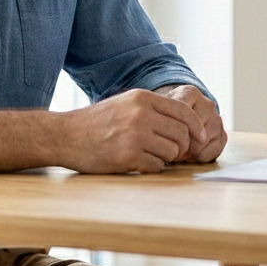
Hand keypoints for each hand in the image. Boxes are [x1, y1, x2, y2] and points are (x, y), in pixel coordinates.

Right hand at [58, 88, 208, 172]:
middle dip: (181, 146)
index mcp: (142, 98)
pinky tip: (138, 162)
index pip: (184, 111)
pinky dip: (152, 167)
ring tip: (149, 155)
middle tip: (172, 152)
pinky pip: (157, 166)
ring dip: (166, 158)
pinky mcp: (128, 156)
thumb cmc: (96, 122)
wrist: (66, 136)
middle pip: (182, 134)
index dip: (196, 126)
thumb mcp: (125, 104)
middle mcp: (141, 114)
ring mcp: (135, 135)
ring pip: (172, 151)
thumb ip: (152, 109)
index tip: (201, 137)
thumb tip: (186, 122)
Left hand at [155, 84, 226, 162]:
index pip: (182, 113)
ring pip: (201, 144)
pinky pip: (212, 153)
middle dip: (179, 143)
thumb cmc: (167, 114)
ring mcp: (217, 119)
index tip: (162, 137)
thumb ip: (158, 116)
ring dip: (188, 152)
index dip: (171, 130)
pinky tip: (190, 154)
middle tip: (169, 148)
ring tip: (178, 151)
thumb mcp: (159, 109)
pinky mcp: (223, 136)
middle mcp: (207, 104)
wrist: (183, 115)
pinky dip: (199, 157)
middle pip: (191, 131)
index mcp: (190, 93)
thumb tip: (157, 137)